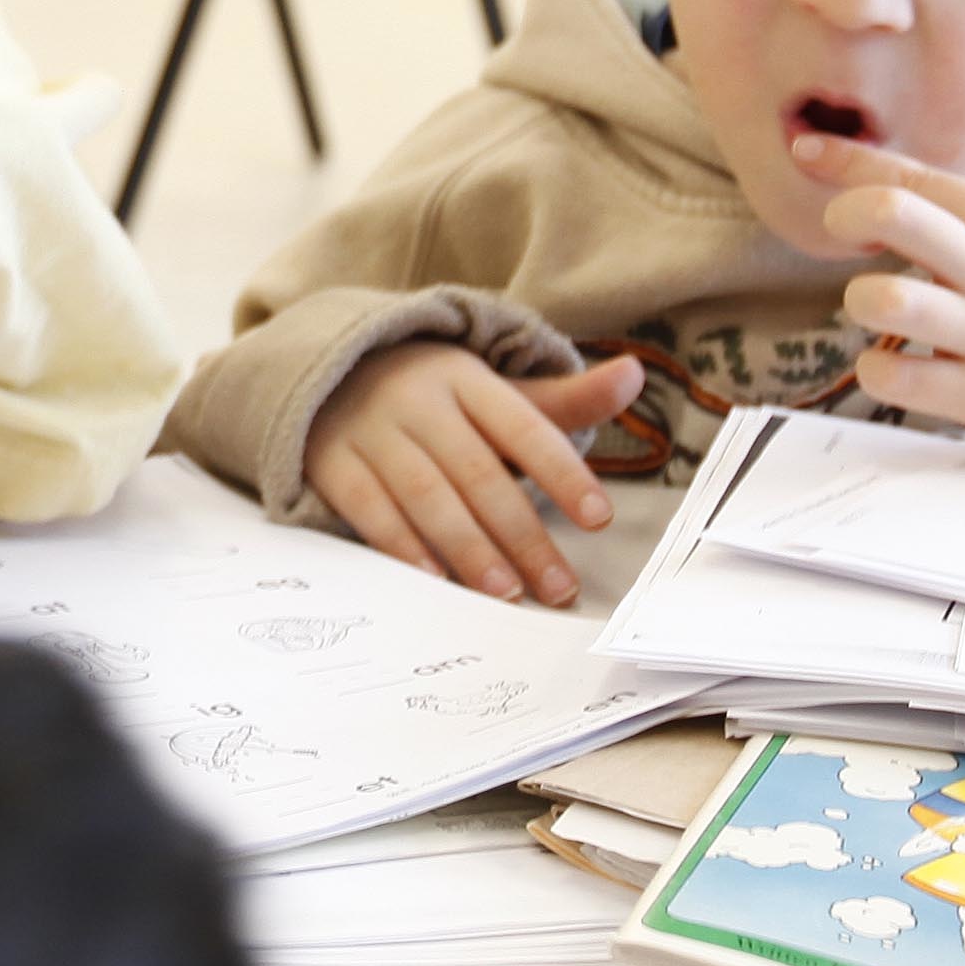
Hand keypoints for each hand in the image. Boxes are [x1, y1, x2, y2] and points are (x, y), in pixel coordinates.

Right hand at [304, 346, 647, 605]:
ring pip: (427, 494)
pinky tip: (435, 579)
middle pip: (479, 472)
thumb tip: (636, 375)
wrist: (328, 372)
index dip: (564, 473)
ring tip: (506, 594)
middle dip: (522, 535)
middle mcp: (418, 398)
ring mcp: (371, 428)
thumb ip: (564, 400)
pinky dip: (402, 545)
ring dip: (469, 548)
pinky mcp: (331, 460)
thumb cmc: (433, 395)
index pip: (525, 427)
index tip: (599, 519)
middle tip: (558, 586)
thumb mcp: (492, 390)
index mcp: (466, 377)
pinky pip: (369, 507)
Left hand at [794, 136, 964, 487]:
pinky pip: (900, 381)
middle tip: (851, 230)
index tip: (805, 149)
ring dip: (863, 297)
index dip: (846, 159)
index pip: (913, 176)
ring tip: (887, 304)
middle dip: (846, 213)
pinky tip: (904, 359)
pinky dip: (881, 366)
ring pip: (880, 303)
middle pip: (885, 218)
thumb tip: (957, 188)